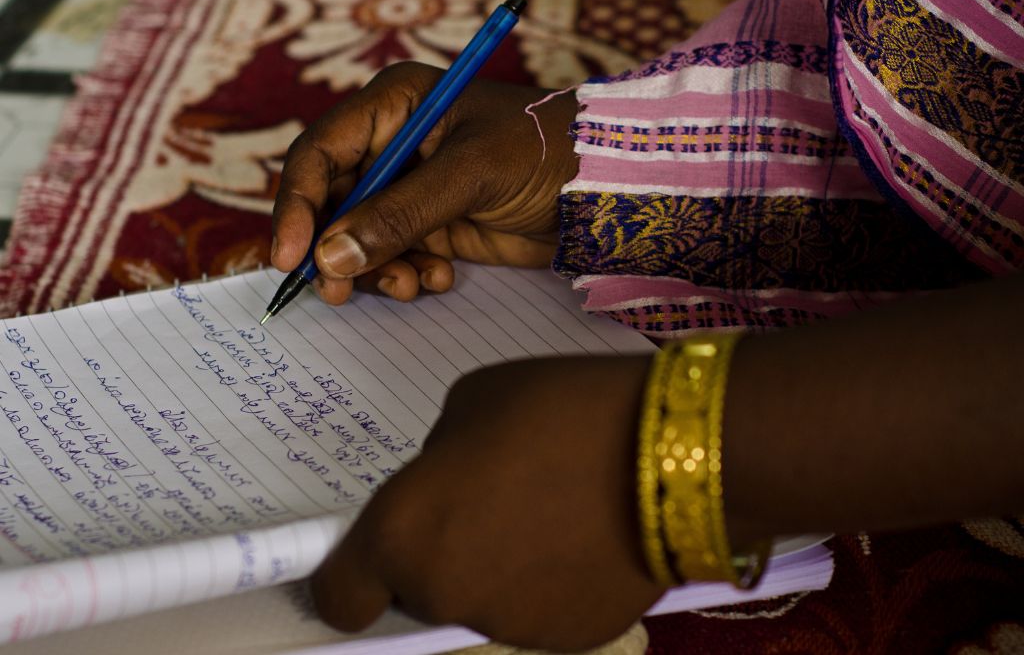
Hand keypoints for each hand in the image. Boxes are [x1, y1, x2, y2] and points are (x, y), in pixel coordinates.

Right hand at [271, 62, 578, 303]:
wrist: (604, 188)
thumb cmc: (545, 151)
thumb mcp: (471, 173)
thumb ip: (401, 213)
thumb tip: (331, 257)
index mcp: (393, 106)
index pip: (321, 154)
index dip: (299, 205)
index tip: (294, 256)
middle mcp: (394, 146)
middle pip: (333, 203)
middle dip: (335, 250)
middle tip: (337, 292)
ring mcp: (413, 189)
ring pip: (361, 238)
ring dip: (375, 270)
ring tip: (410, 285)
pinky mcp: (435, 226)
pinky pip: (396, 257)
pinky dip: (407, 275)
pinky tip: (439, 278)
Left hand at [310, 356, 663, 650]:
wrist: (673, 452)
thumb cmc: (558, 410)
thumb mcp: (470, 404)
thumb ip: (439, 459)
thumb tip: (447, 485)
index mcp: (403, 535)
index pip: (340, 595)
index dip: (345, 578)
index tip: (363, 559)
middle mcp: (444, 594)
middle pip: (418, 588)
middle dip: (439, 550)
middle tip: (489, 497)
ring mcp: (508, 625)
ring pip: (480, 597)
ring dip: (496, 564)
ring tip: (552, 508)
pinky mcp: (569, 638)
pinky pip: (536, 608)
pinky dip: (548, 581)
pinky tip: (585, 534)